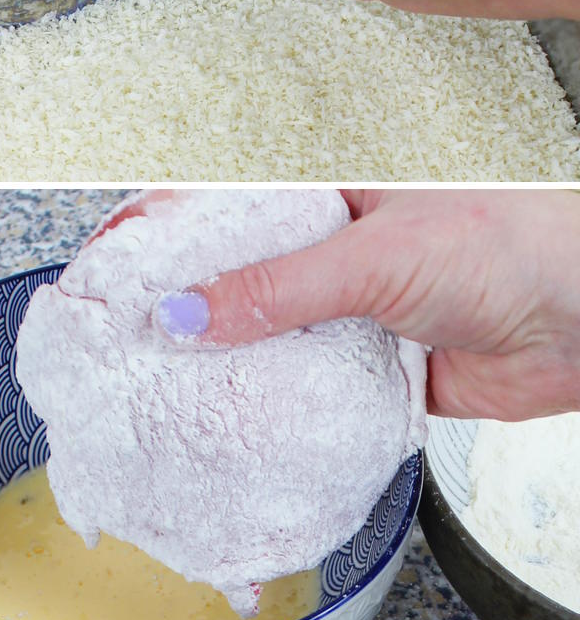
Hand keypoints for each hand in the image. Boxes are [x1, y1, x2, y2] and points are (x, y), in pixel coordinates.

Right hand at [154, 186, 579, 421]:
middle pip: (239, 285)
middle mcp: (338, 252)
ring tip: (155, 392)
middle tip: (119, 342)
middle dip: (182, 315)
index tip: (108, 268)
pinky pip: (310, 397)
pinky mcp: (375, 375)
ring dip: (225, 371)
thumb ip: (277, 289)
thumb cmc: (510, 246)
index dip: (164, 234)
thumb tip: (186, 314)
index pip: (226, 208)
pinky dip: (276, 414)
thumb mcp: (376, 257)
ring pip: (269, 345)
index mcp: (332, 193)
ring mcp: (355, 316)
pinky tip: (231, 426)